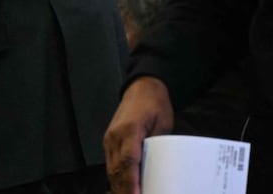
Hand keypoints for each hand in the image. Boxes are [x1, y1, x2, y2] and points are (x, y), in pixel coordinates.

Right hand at [104, 76, 173, 193]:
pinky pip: (111, 164)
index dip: (132, 182)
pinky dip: (116, 178)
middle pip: (117, 169)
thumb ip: (158, 147)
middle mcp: (115, 136)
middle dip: (124, 190)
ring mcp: (110, 138)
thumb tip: (158, 171)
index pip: (128, 161)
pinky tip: (124, 188)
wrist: (141, 88)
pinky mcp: (109, 141)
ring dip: (119, 186)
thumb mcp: (163, 125)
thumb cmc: (155, 105)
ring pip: (111, 169)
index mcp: (130, 130)